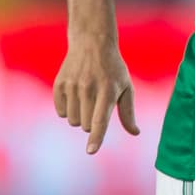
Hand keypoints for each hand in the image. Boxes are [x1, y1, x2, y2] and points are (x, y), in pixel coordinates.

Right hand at [53, 37, 140, 153]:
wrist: (92, 43)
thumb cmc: (113, 70)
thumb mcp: (126, 87)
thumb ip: (128, 112)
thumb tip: (135, 132)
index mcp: (108, 90)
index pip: (100, 119)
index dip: (96, 137)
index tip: (91, 151)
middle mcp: (89, 88)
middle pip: (85, 125)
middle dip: (91, 122)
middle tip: (98, 103)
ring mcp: (72, 86)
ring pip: (72, 121)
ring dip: (79, 116)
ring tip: (87, 97)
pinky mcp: (59, 85)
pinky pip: (61, 112)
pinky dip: (68, 109)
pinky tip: (76, 94)